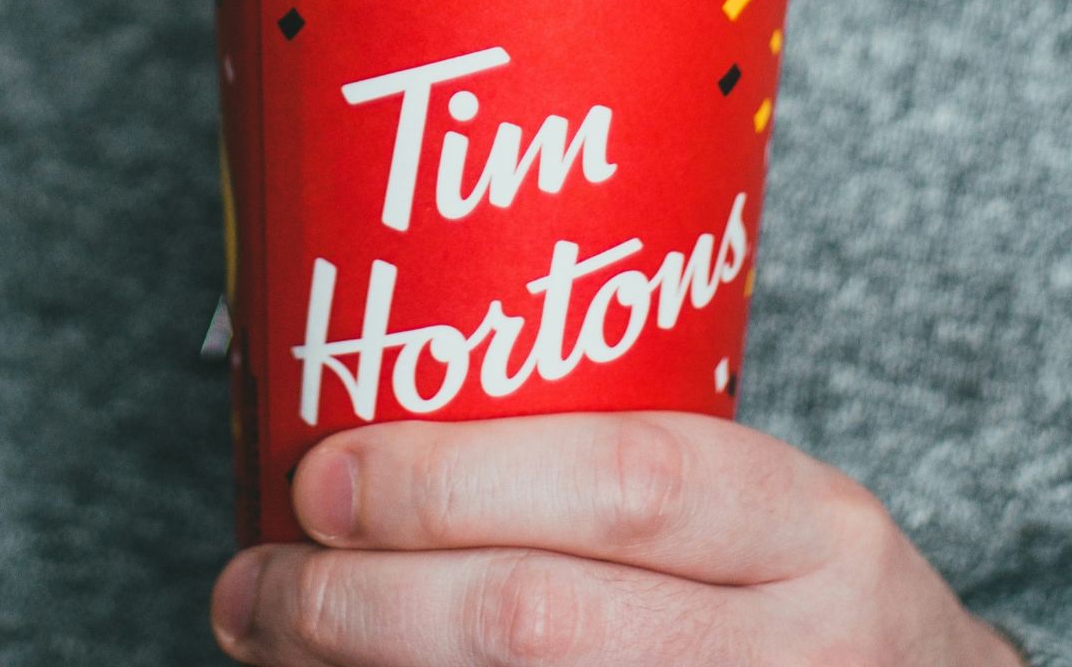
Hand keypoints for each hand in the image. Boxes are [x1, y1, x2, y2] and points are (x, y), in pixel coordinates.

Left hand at [211, 411, 1023, 665]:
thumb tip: (382, 427)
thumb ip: (621, 476)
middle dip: (364, 600)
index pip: (627, 485)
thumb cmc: (799, 599)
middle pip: (540, 625)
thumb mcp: (764, 515)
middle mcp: (798, 651)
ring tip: (272, 634)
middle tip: (261, 578)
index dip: (452, 481)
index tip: (325, 474)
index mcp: (810, 532)